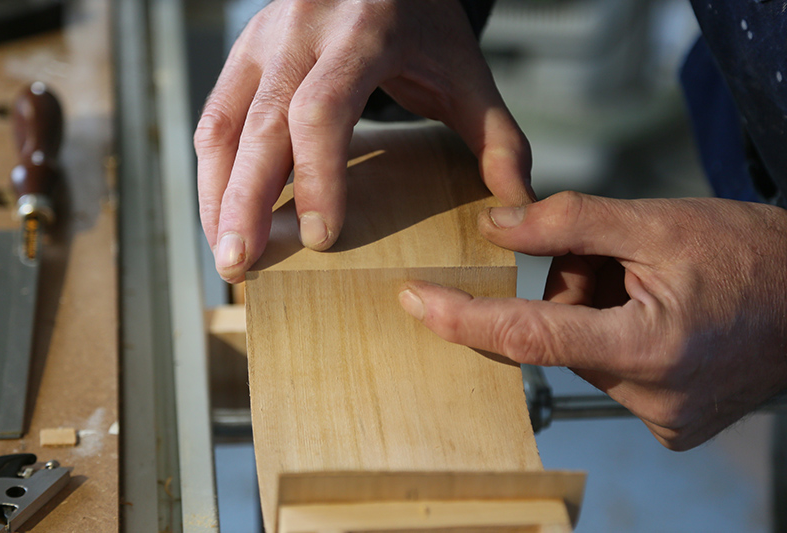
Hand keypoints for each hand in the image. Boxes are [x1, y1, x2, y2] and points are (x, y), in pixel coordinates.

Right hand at [195, 0, 533, 282]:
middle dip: (246, 201)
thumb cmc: (425, 26)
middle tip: (242, 266)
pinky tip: (222, 215)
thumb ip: (498, 138)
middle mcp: (299, 34)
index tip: (321, 239)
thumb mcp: (468, 74)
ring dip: (217, 195)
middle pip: (261, 124)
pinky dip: (213, 173)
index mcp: (361, 35)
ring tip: (226, 255)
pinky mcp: (242, 55)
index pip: (322, 110)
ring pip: (223, 124)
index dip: (317, 177)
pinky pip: (215, 118)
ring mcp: (261, 41)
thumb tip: (517, 206)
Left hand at [399, 192, 786, 449]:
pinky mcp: (671, 426)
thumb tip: (493, 226)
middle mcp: (653, 399)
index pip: (526, 337)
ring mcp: (663, 420)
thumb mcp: (657, 220)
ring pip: (579, 353)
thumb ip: (567, 222)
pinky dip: (612, 338)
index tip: (414, 301)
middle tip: (617, 260)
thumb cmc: (749, 253)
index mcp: (650, 347)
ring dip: (591, 313)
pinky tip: (658, 316)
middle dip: (566, 291)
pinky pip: (607, 373)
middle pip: (555, 336)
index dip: (462, 318)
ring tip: (650, 285)